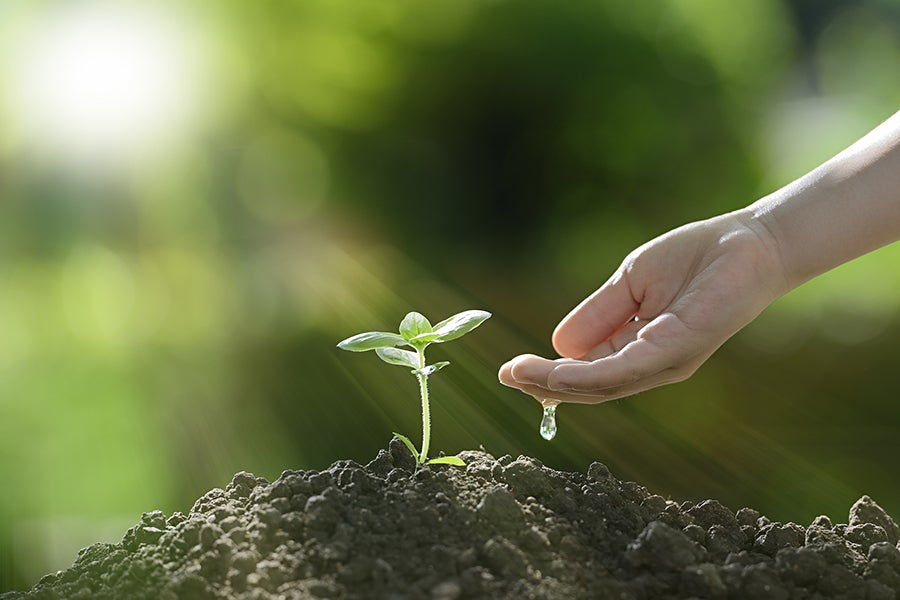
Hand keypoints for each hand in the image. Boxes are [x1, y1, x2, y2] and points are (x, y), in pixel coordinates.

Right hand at [499, 210, 787, 403]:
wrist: (747, 241)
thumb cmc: (693, 260)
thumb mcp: (630, 285)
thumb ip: (598, 315)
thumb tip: (557, 345)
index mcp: (638, 350)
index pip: (586, 372)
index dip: (548, 374)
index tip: (510, 369)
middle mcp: (652, 364)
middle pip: (591, 387)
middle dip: (545, 385)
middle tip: (507, 376)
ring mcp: (667, 360)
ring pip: (605, 384)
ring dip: (559, 384)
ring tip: (522, 376)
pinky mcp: (681, 346)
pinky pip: (630, 367)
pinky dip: (593, 373)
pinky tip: (562, 372)